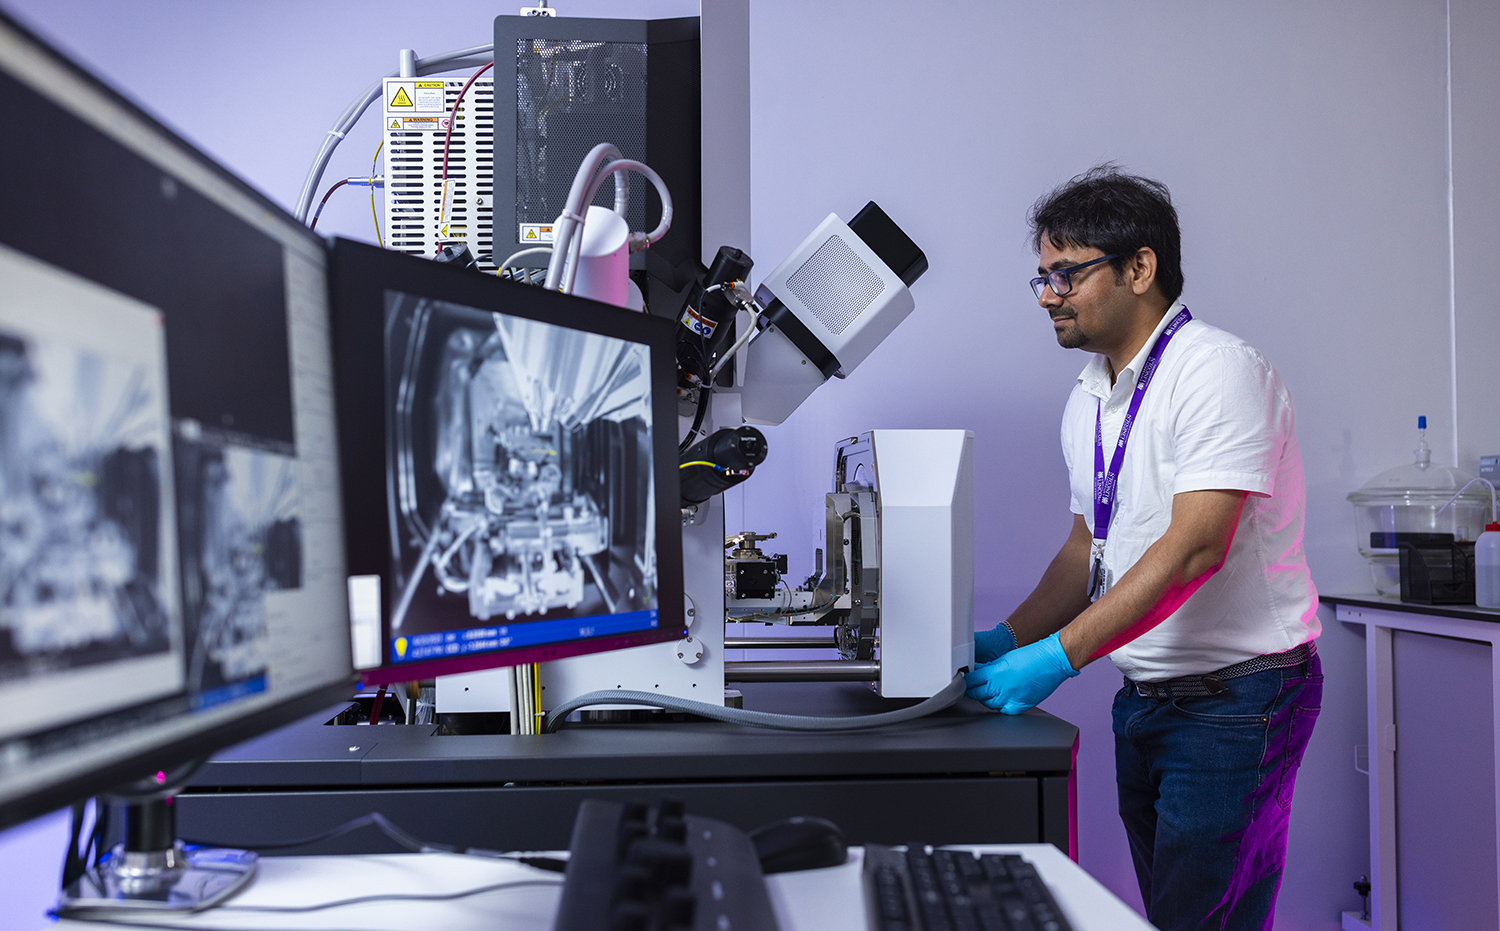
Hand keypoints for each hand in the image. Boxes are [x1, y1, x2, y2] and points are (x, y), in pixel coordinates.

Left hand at [964, 631, 1078, 713]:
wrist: (1052, 661)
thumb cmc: (1031, 656)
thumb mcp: (1004, 658)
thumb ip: (989, 668)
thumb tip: (978, 672)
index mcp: (995, 673)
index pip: (972, 681)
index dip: (966, 681)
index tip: (964, 680)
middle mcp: (1001, 688)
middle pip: (977, 695)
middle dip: (974, 690)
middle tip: (973, 687)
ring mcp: (1011, 699)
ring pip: (989, 704)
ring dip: (986, 698)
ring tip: (989, 691)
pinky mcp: (1021, 706)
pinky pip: (1004, 711)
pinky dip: (1001, 706)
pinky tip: (1001, 699)